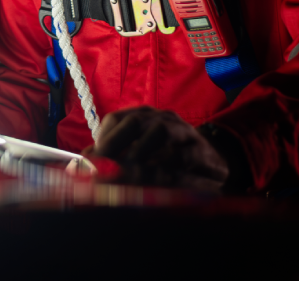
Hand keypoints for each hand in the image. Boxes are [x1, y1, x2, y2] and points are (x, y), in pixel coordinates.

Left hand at [85, 107, 228, 190]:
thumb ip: (114, 155)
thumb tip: (85, 159)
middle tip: (102, 169)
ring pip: (160, 133)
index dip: (102, 138)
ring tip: (125, 175)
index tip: (90, 161)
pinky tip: (155, 181)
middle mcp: (162, 118)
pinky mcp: (202, 150)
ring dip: (140, 154)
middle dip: (116, 144)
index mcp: (144, 117)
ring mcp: (183, 131)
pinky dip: (167, 168)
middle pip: (136, 122)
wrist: (213, 163)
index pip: (116, 119)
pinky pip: (184, 156)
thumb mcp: (141, 154)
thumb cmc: (170, 157)